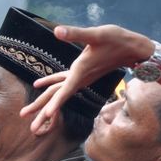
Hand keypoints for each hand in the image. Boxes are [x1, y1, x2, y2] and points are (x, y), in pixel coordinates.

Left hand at [20, 24, 152, 132]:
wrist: (132, 48)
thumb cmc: (116, 40)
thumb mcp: (96, 34)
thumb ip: (76, 34)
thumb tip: (57, 31)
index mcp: (80, 72)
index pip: (65, 91)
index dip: (56, 103)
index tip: (46, 116)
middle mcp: (79, 79)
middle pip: (57, 98)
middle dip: (42, 112)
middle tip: (30, 128)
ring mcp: (80, 77)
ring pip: (58, 93)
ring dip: (44, 105)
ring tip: (29, 115)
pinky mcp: (81, 72)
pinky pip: (62, 83)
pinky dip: (50, 85)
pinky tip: (38, 84)